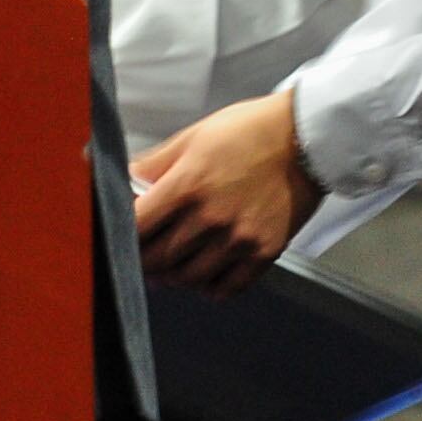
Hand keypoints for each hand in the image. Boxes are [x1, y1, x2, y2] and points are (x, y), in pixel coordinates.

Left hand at [132, 89, 321, 298]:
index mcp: (188, 185)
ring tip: (171, 265)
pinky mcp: (265, 253)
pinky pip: (227, 289)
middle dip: (144, 260)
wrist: (305, 138)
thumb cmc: (247, 131)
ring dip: (174, 275)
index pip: (136, 227)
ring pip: (189, 279)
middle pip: (158, 259)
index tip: (122, 234)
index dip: (121, 234)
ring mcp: (239, 239)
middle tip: (143, 255)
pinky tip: (204, 273)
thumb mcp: (192, 137)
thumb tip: (116, 175)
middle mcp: (211, 218)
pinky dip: (209, 287)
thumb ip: (152, 164)